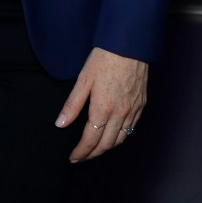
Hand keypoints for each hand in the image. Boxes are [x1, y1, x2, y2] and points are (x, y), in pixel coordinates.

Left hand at [55, 47, 147, 161]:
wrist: (129, 45)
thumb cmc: (104, 58)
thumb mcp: (83, 79)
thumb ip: (72, 104)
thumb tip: (60, 124)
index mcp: (103, 108)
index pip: (90, 140)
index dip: (81, 152)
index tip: (73, 157)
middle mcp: (120, 114)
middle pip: (106, 145)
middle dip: (92, 154)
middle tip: (81, 157)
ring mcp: (132, 110)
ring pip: (120, 140)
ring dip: (107, 148)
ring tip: (95, 149)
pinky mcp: (141, 105)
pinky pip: (131, 129)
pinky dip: (121, 137)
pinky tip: (113, 135)